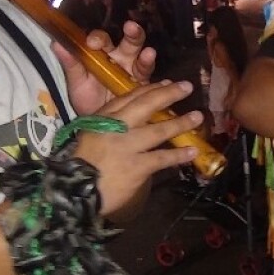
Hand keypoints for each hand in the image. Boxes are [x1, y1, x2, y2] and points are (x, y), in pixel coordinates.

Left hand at [53, 20, 157, 115]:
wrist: (100, 124)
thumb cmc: (87, 100)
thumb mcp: (77, 82)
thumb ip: (70, 64)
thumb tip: (56, 43)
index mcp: (101, 54)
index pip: (101, 40)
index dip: (98, 38)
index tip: (92, 42)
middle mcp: (120, 58)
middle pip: (128, 41)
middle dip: (131, 33)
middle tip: (130, 27)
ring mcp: (133, 70)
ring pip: (141, 55)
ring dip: (145, 53)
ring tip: (148, 53)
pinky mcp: (144, 83)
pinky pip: (148, 74)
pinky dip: (150, 67)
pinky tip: (156, 68)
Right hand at [71, 81, 201, 216]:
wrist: (75, 192)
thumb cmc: (81, 165)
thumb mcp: (89, 135)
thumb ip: (108, 125)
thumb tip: (134, 120)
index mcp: (102, 118)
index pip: (129, 96)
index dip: (150, 88)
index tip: (167, 82)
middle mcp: (116, 127)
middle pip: (146, 105)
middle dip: (168, 94)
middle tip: (187, 87)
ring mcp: (127, 146)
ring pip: (158, 131)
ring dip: (181, 123)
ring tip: (198, 117)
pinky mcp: (136, 166)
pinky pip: (162, 158)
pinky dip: (179, 155)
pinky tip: (193, 151)